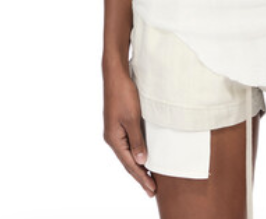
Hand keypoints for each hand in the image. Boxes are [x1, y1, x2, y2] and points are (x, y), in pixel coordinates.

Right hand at [102, 63, 156, 197]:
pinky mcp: (120, 122)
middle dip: (140, 176)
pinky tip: (143, 155)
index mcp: (114, 138)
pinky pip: (129, 143)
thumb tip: (141, 161)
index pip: (130, 164)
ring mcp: (116, 130)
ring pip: (128, 153)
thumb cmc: (124, 94)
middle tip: (152, 190)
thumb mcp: (132, 118)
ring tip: (149, 177)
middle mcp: (113, 137)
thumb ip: (136, 140)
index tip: (152, 190)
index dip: (141, 178)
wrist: (116, 74)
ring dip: (139, 165)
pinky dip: (137, 152)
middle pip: (128, 161)